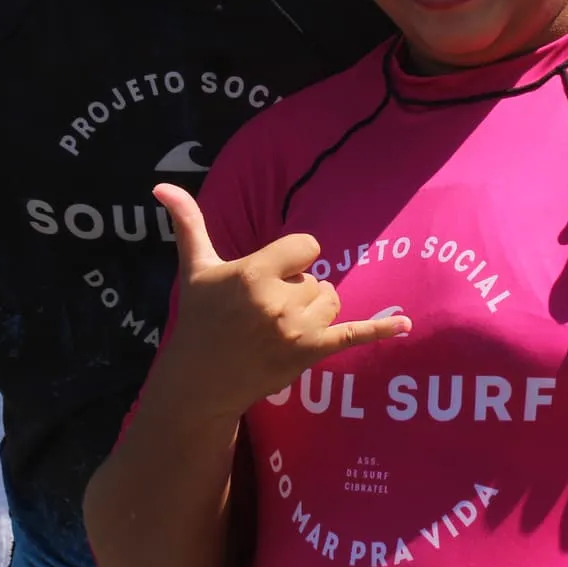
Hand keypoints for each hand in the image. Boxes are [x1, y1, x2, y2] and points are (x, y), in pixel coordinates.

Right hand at [149, 183, 409, 420]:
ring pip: (331, 302)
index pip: (306, 246)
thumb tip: (161, 184)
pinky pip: (353, 335)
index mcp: (254, 273)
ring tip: (282, 327)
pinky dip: (381, 330)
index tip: (271, 275)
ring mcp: (296, 330)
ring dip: (315, 311)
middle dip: (298, 291)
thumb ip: (188, 223)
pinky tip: (407, 324)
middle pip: (318, 278)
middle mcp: (277, 300)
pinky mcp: (309, 355)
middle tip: (265, 312)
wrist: (200, 382)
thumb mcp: (195, 269)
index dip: (292, 259)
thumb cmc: (199, 320)